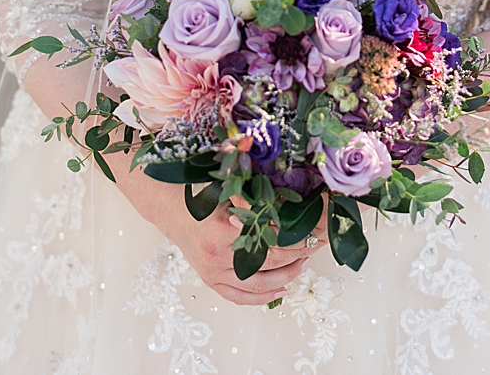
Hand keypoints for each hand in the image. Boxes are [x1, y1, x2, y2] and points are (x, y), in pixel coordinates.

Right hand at [110, 159, 326, 305]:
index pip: (272, 242)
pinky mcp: (209, 280)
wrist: (172, 209)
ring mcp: (212, 272)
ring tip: (305, 264)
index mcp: (223, 232)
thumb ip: (257, 201)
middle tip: (317, 244)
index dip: (297, 238)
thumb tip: (293, 202)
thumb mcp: (231, 191)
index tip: (316, 229)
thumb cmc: (204, 195)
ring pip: (257, 284)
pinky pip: (237, 296)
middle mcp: (217, 257)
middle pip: (269, 262)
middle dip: (297, 253)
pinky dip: (260, 298)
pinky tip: (282, 291)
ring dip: (286, 276)